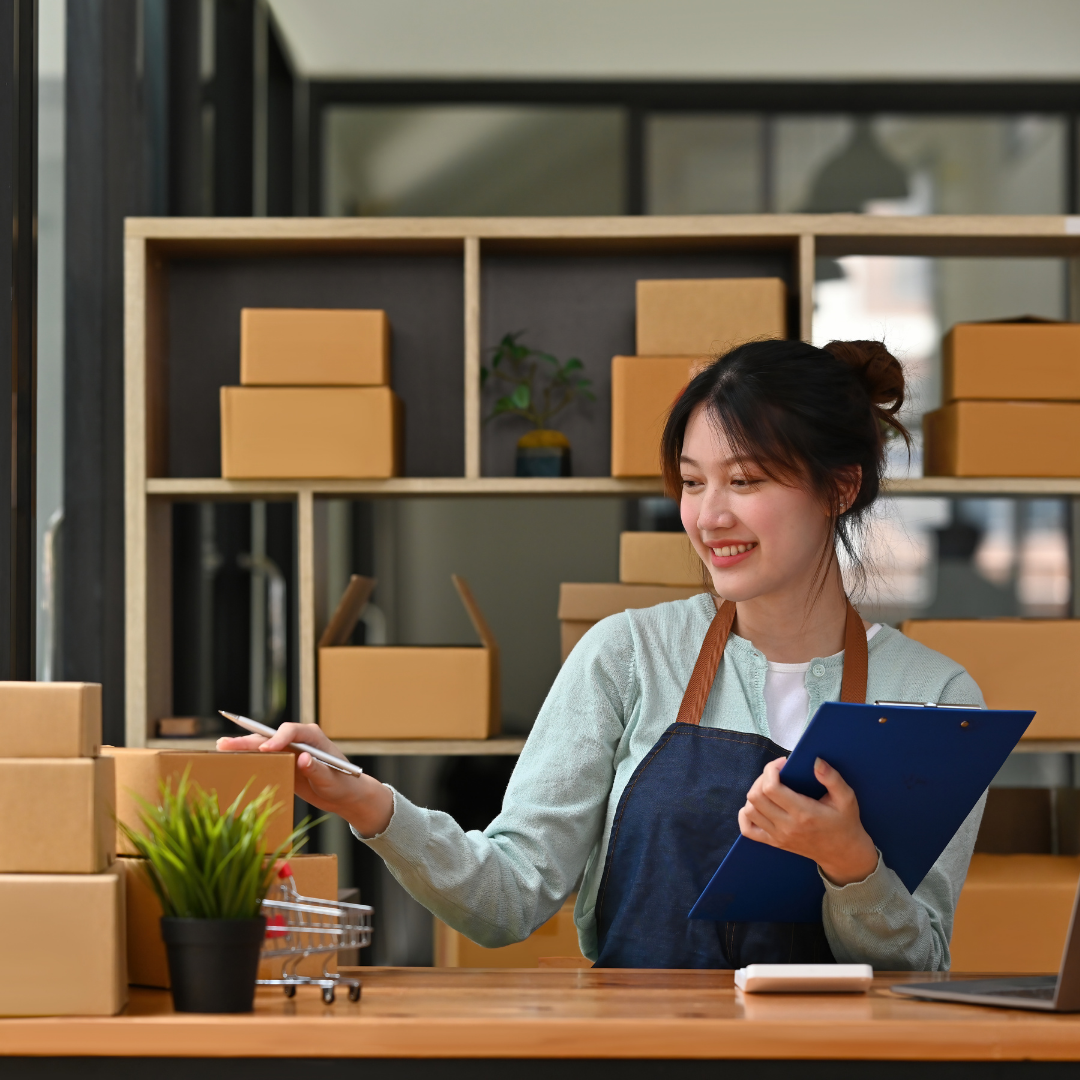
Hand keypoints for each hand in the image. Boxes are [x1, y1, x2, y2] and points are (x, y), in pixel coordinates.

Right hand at [217, 723, 393, 837]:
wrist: (346, 794)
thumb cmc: (344, 784)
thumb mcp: (332, 780)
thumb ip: (318, 769)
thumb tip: (303, 758)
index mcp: (313, 737)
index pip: (291, 731)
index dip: (277, 738)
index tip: (265, 749)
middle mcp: (300, 739)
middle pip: (271, 736)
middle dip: (250, 740)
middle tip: (226, 743)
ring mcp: (290, 750)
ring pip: (264, 746)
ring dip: (244, 746)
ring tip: (221, 747)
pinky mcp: (285, 762)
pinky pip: (264, 758)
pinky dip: (249, 758)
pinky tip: (232, 759)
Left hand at [738, 756, 878, 885]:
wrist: (843, 854)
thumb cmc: (845, 822)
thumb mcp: (846, 799)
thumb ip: (832, 778)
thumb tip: (816, 761)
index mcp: (803, 813)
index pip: (771, 788)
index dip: (771, 770)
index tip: (783, 763)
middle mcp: (787, 826)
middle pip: (755, 797)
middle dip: (762, 778)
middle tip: (777, 774)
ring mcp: (778, 836)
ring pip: (749, 810)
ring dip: (755, 793)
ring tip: (770, 787)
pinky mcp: (774, 843)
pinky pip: (748, 830)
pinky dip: (746, 815)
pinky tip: (759, 806)